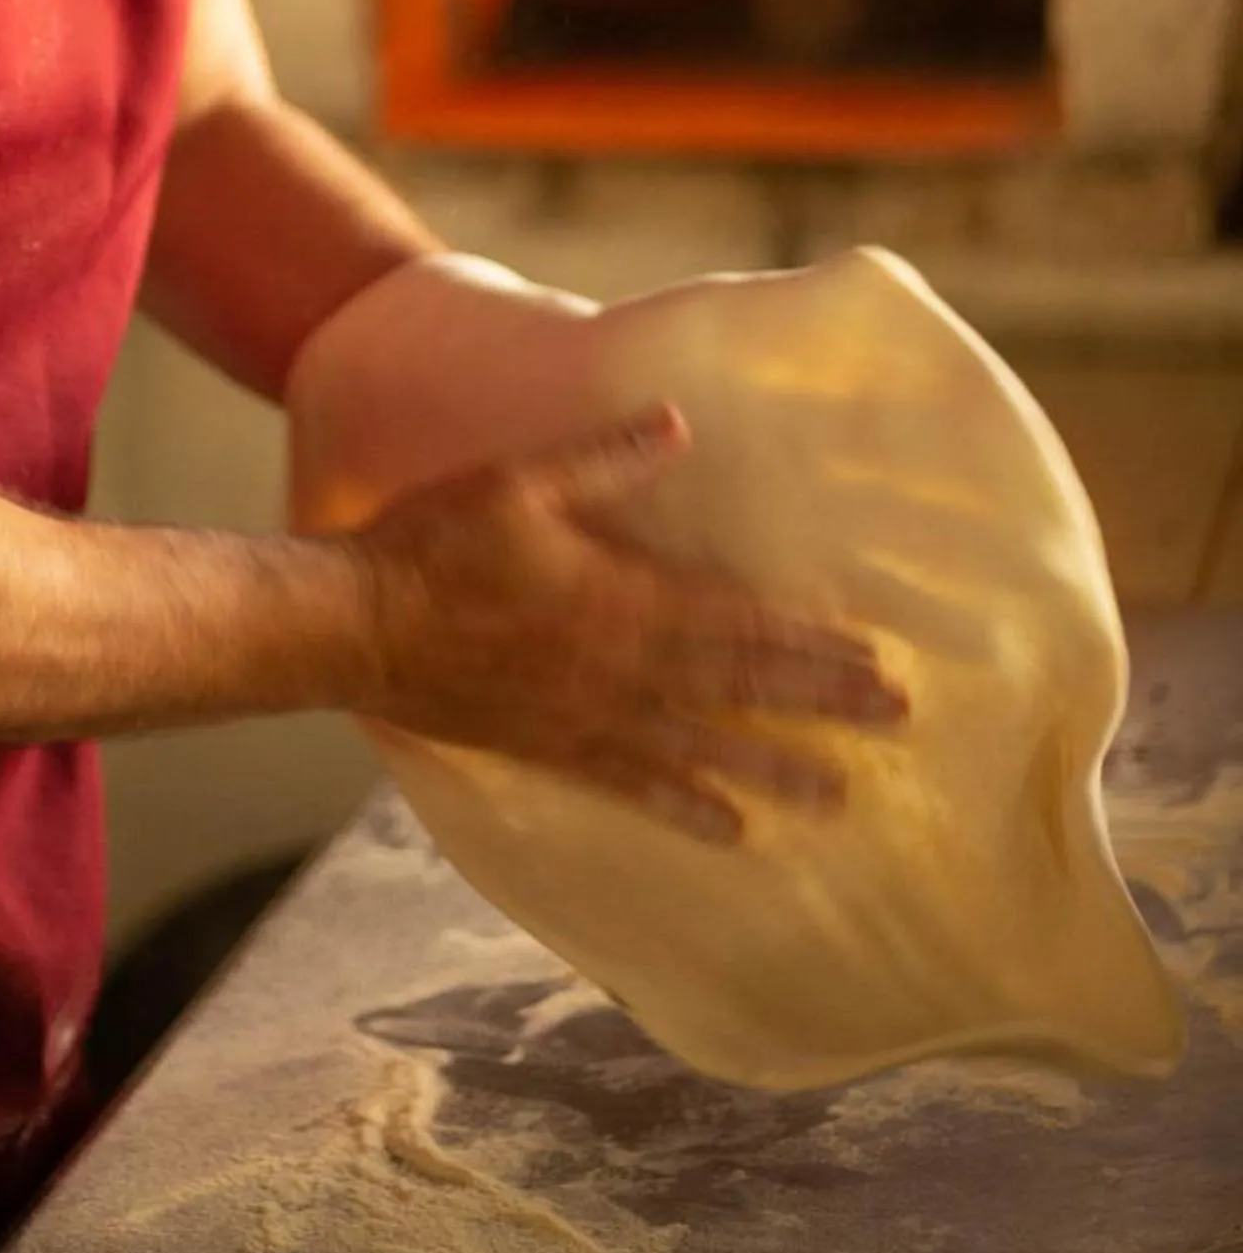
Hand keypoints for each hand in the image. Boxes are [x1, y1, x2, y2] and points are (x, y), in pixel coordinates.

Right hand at [348, 402, 908, 845]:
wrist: (358, 623)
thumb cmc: (436, 540)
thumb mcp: (520, 479)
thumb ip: (604, 459)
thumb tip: (677, 423)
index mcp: (622, 599)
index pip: (740, 624)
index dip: (812, 644)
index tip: (878, 660)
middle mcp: (621, 669)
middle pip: (739, 688)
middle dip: (821, 703)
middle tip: (895, 722)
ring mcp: (590, 717)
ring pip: (701, 747)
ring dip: (774, 768)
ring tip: (839, 796)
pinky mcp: (554, 749)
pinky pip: (634, 786)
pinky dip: (686, 808)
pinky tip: (730, 829)